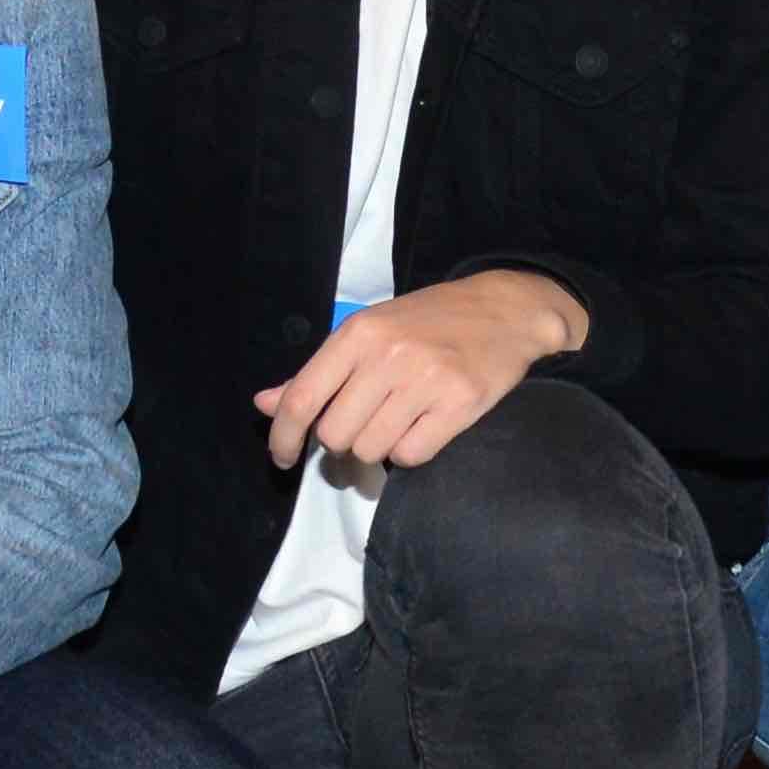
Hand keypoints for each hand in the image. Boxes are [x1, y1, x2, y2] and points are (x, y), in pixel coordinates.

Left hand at [258, 268, 587, 471]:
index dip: (283, 437)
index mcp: (358, 333)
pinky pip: (411, 456)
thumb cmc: (428, 321)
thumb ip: (315, 373)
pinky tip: (422, 427)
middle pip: (336, 435)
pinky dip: (410, 452)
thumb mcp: (368, 332)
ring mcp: (426, 380)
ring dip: (377, 448)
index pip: (302, 398)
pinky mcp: (460, 404)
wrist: (504, 310)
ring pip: (371, 450)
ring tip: (395, 423)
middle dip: (342, 443)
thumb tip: (263, 405)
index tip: (283, 458)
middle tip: (362, 427)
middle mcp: (388, 355)